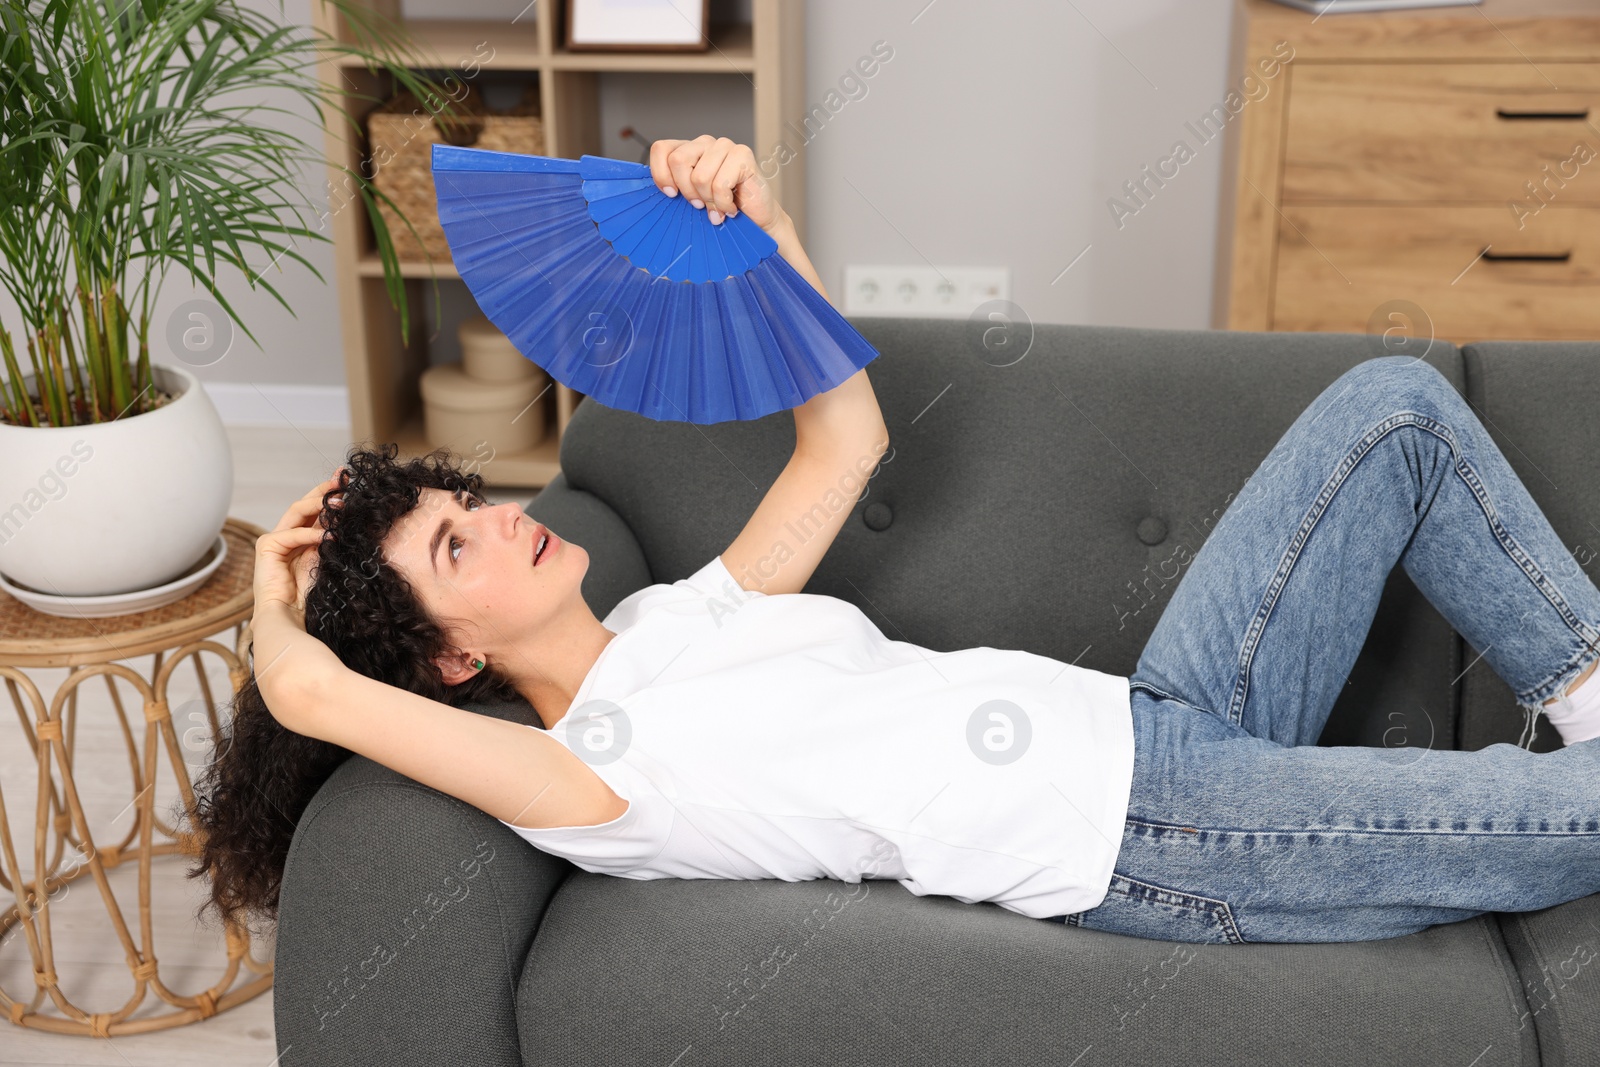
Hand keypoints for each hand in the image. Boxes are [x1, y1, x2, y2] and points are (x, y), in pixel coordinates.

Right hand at [253, 468, 344, 623]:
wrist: (288, 616)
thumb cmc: (308, 595)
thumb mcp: (326, 561)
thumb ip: (331, 541)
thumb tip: (347, 521)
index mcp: (300, 540)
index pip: (315, 512)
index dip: (329, 495)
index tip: (347, 481)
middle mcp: (285, 536)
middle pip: (304, 505)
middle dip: (323, 490)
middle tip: (341, 478)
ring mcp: (274, 540)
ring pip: (297, 512)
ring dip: (319, 504)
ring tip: (341, 502)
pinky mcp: (267, 547)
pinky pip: (292, 534)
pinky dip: (310, 534)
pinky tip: (328, 535)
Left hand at [649, 135, 785, 232]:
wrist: (756, 221)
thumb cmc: (721, 210)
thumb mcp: (691, 199)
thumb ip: (675, 189)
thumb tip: (661, 191)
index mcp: (689, 150)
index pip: (661, 149)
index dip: (661, 174)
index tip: (672, 195)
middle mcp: (705, 143)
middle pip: (678, 161)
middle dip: (688, 191)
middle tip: (700, 204)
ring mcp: (725, 146)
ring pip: (699, 176)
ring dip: (709, 201)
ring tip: (719, 208)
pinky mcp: (743, 154)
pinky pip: (720, 184)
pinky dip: (723, 204)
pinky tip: (731, 207)